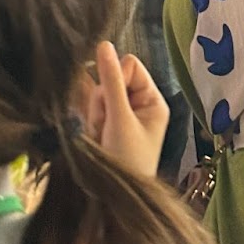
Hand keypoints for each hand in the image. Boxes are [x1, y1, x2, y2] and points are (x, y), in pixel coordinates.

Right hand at [84, 41, 168, 179]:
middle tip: (107, 126)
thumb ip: (111, 81)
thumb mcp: (120, 119)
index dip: (117, 77)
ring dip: (95, 113)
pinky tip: (95, 136)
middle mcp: (139, 104)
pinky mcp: (107, 124)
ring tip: (101, 135)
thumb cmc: (126, 159)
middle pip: (112, 78)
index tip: (114, 102)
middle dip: (103, 101)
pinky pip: (92, 108)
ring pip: (98, 93)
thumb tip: (103, 43)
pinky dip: (91, 120)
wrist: (113, 199)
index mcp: (152, 100)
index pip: (130, 65)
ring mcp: (122, 115)